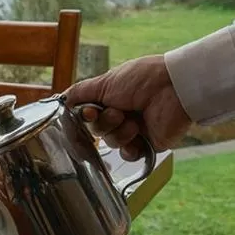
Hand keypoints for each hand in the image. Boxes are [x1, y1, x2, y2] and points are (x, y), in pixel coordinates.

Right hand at [64, 55, 191, 158]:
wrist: (173, 89)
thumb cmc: (142, 79)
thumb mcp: (106, 81)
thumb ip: (81, 92)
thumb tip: (61, 99)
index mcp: (110, 99)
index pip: (87, 115)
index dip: (85, 117)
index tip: (88, 112)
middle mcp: (121, 115)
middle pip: (97, 131)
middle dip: (104, 123)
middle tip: (118, 112)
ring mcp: (134, 130)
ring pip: (111, 143)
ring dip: (119, 133)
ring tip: (134, 122)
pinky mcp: (148, 144)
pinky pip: (128, 155)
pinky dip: (130, 148)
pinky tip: (137, 137)